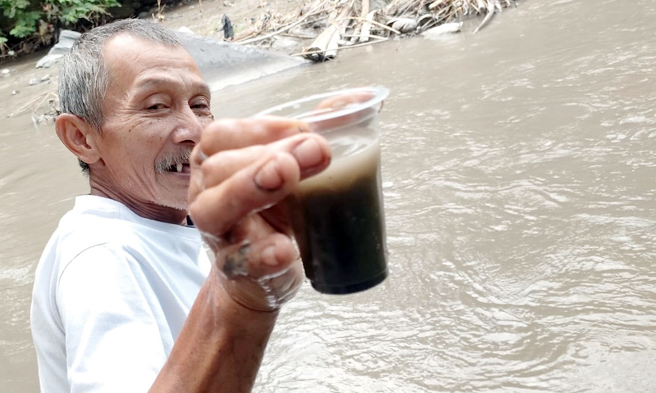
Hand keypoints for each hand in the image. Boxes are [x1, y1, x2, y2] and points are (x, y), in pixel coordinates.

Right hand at [188, 117, 330, 311]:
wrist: (261, 274)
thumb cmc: (273, 212)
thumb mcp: (290, 170)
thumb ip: (317, 134)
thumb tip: (363, 99)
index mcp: (218, 162)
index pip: (222, 135)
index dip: (260, 128)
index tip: (304, 128)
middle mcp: (207, 194)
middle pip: (220, 168)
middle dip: (265, 155)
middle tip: (314, 149)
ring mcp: (218, 234)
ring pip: (214, 210)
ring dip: (249, 190)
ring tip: (284, 176)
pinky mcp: (236, 270)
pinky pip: (242, 262)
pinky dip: (263, 254)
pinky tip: (286, 249)